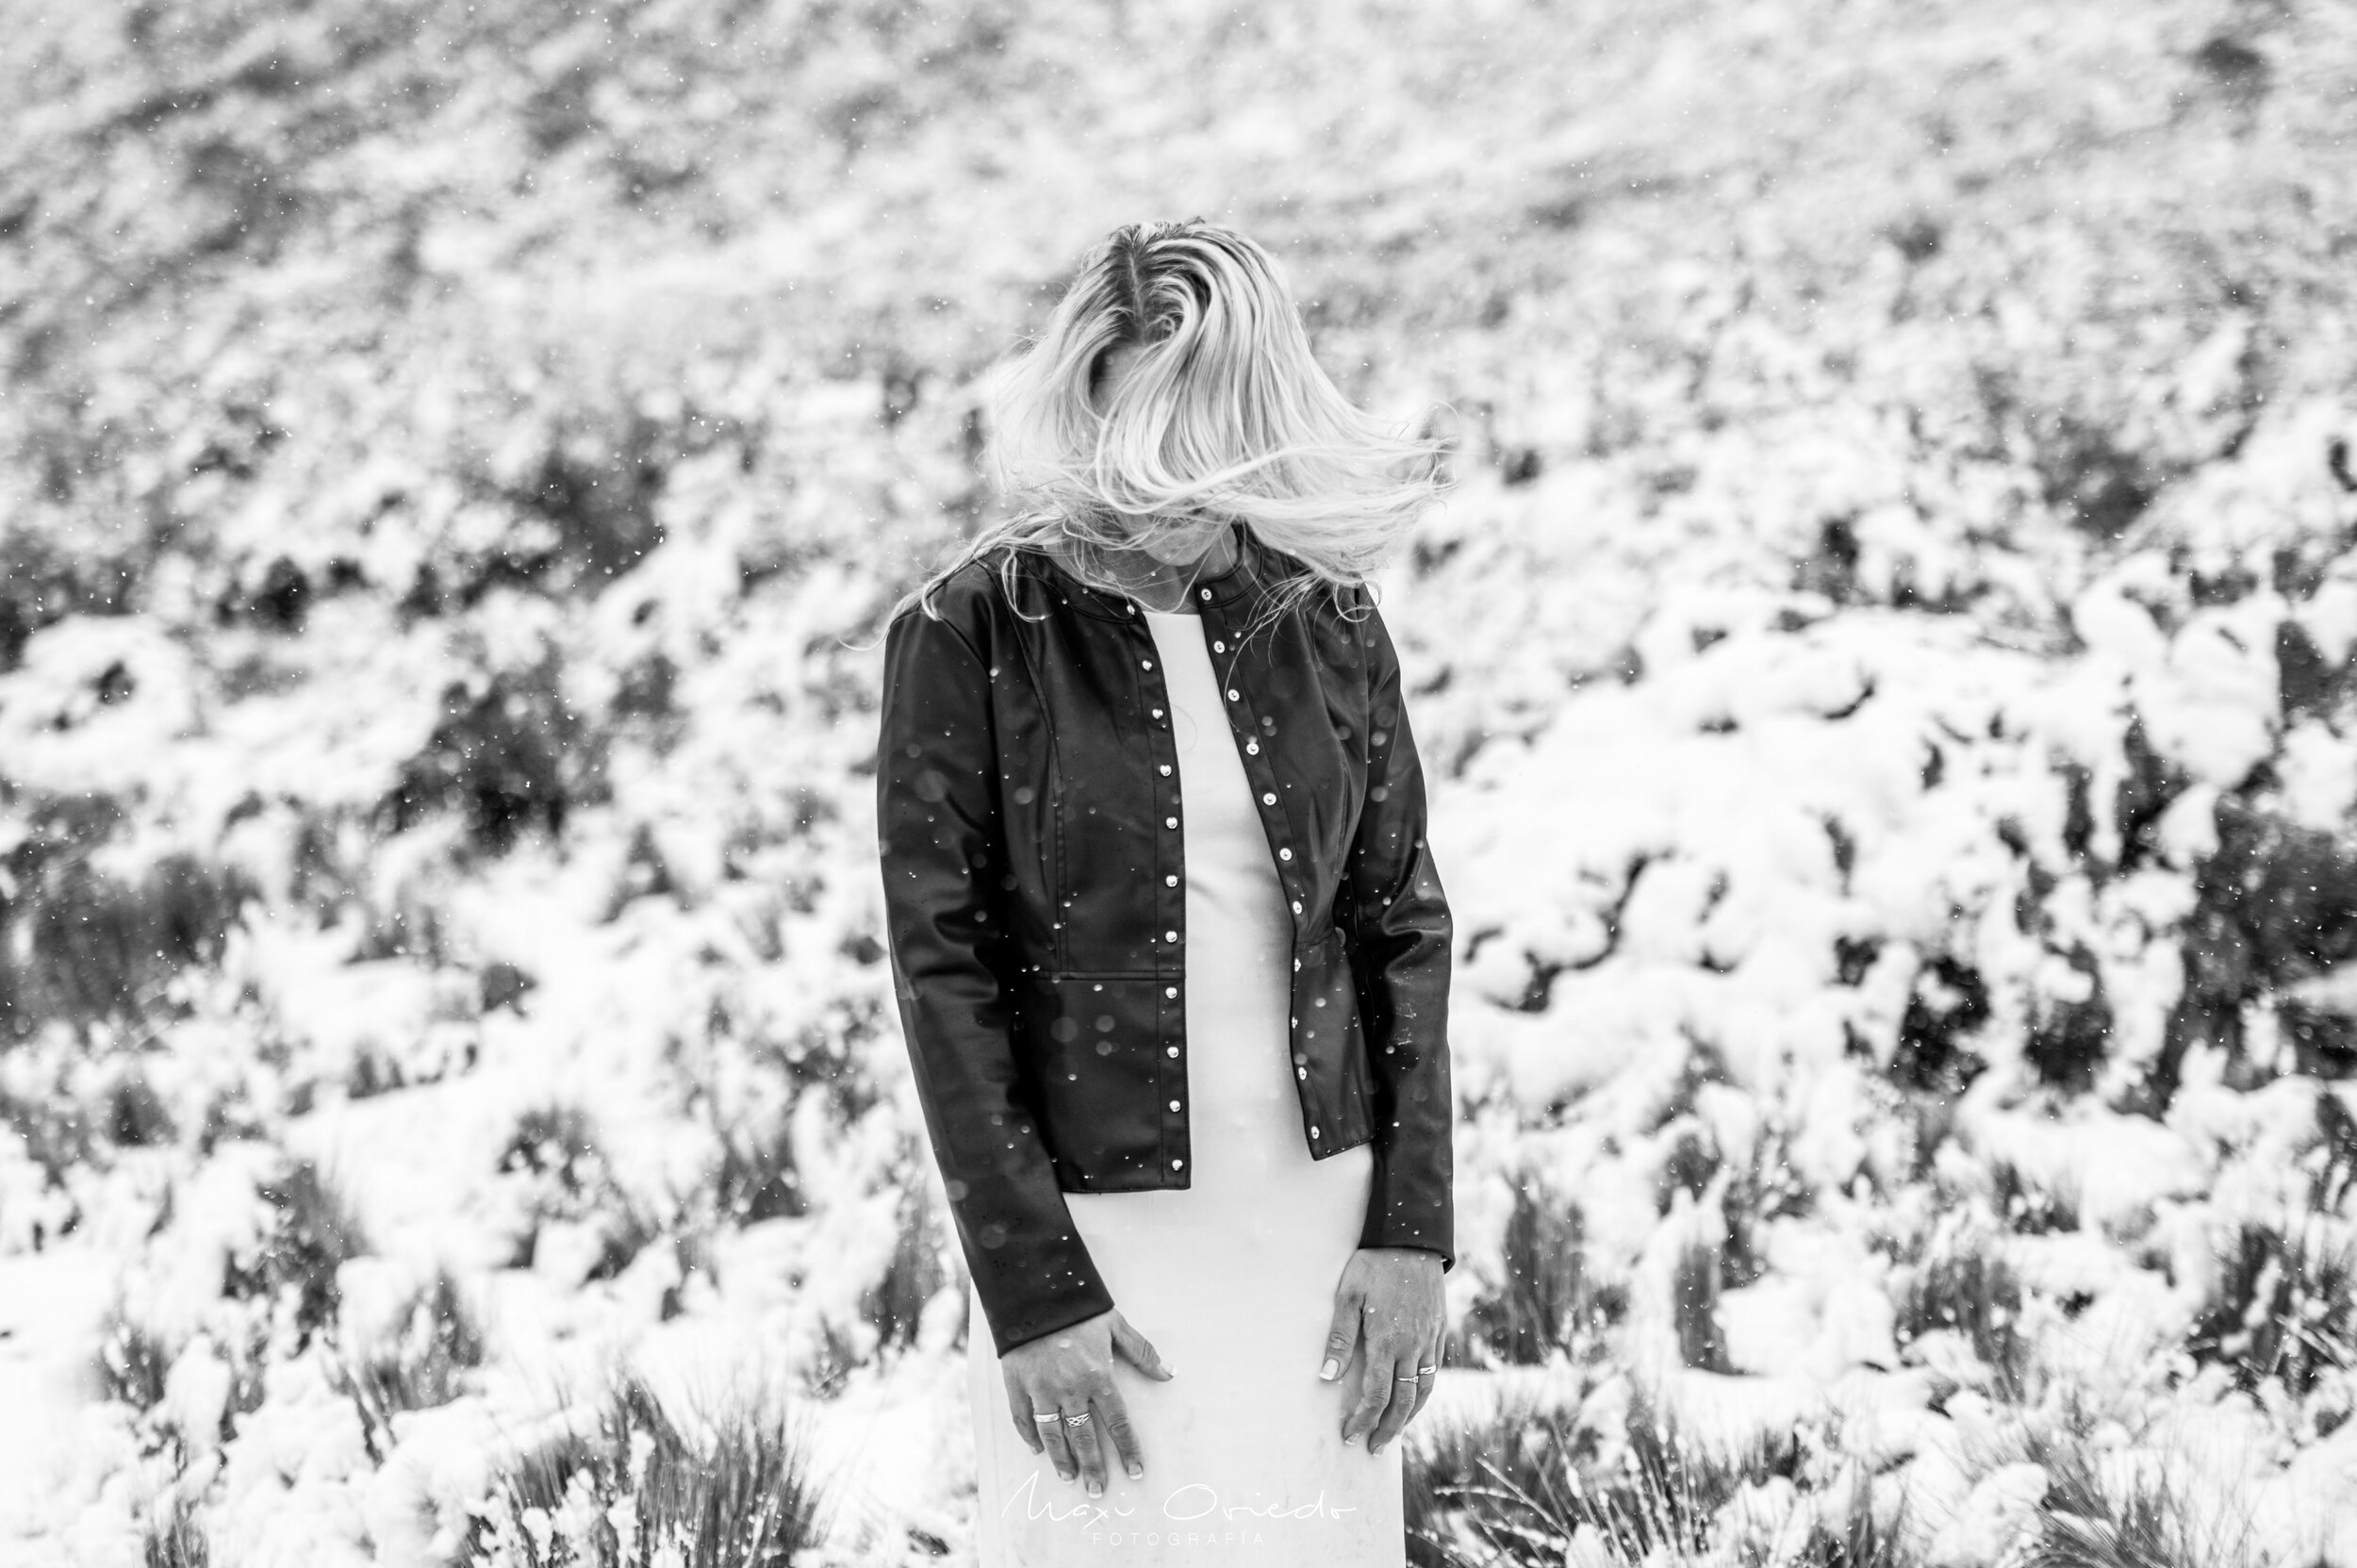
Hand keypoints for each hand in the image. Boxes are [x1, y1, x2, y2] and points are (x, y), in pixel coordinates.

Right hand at [1001, 1306, 1172, 1494]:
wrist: (1033, 1294)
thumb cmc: (1078, 1309)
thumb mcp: (1115, 1325)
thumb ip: (1142, 1352)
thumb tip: (1169, 1373)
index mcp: (1097, 1376)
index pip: (1117, 1422)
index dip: (1127, 1449)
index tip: (1135, 1471)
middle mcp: (1070, 1389)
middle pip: (1084, 1437)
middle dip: (1093, 1467)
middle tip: (1098, 1490)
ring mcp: (1042, 1389)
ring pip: (1053, 1435)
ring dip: (1062, 1459)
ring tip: (1069, 1477)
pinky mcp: (1018, 1385)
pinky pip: (1023, 1419)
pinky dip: (1030, 1436)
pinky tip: (1037, 1450)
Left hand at [1320, 1246, 1444, 1454]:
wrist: (1412, 1239)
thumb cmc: (1373, 1265)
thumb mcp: (1348, 1295)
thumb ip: (1339, 1337)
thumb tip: (1327, 1376)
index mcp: (1387, 1342)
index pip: (1376, 1396)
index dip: (1363, 1421)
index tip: (1350, 1436)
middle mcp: (1412, 1346)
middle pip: (1403, 1402)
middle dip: (1388, 1429)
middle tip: (1374, 1449)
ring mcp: (1429, 1339)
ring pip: (1424, 1389)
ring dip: (1409, 1416)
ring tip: (1395, 1432)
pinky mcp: (1439, 1329)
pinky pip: (1434, 1369)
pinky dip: (1425, 1390)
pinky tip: (1415, 1396)